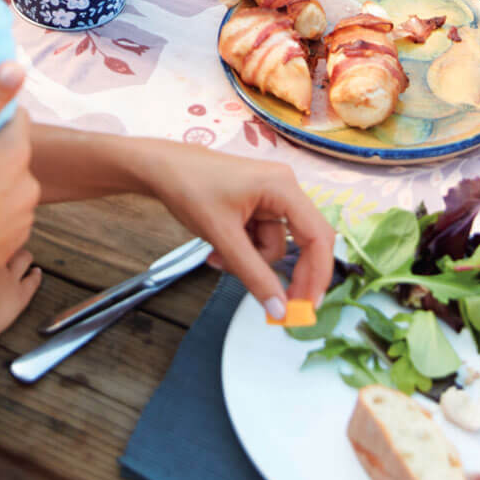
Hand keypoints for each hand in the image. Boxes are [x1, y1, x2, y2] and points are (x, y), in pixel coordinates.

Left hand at [137, 141, 334, 317]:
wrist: (160, 168)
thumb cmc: (191, 190)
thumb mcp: (223, 236)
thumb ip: (254, 274)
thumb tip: (280, 311)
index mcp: (283, 187)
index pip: (318, 237)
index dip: (318, 275)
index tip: (307, 308)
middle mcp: (284, 188)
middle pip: (303, 242)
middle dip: (283, 272)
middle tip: (277, 307)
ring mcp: (270, 196)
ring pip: (275, 245)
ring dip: (250, 261)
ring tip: (218, 257)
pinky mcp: (256, 203)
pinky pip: (260, 238)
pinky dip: (242, 250)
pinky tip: (217, 248)